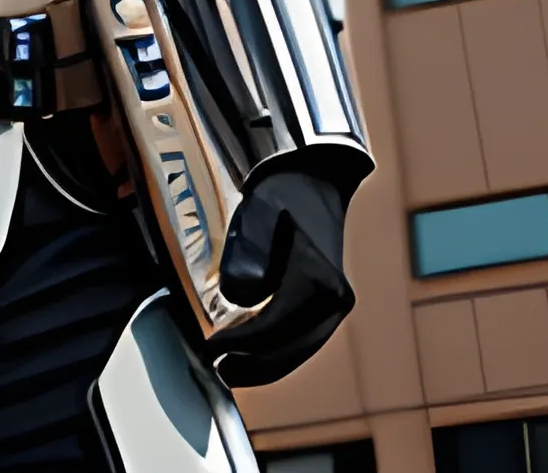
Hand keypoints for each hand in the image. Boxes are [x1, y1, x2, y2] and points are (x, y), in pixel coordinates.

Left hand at [213, 164, 354, 386]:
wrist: (315, 177)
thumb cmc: (284, 191)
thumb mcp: (260, 208)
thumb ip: (249, 250)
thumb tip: (240, 295)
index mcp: (317, 280)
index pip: (273, 329)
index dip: (239, 346)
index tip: (210, 349)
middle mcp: (334, 298)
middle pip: (290, 349)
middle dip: (253, 366)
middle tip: (219, 369)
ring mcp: (337, 302)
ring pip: (301, 348)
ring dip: (267, 363)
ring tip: (232, 367)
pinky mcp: (332, 301)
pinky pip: (306, 338)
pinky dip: (281, 350)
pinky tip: (256, 350)